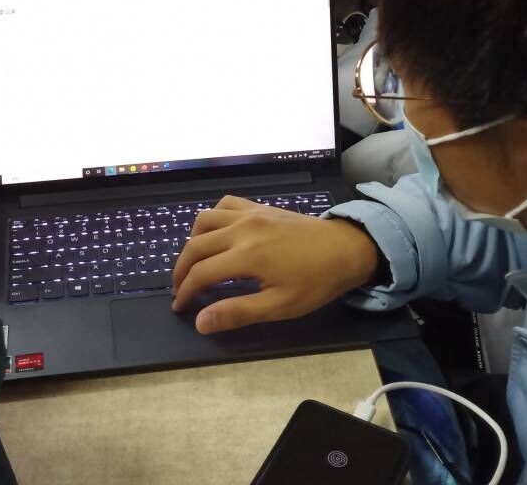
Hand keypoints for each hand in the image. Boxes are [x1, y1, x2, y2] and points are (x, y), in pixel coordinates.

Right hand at [171, 196, 379, 334]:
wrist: (346, 249)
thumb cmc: (316, 282)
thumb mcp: (280, 306)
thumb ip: (238, 312)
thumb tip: (201, 322)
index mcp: (246, 255)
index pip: (201, 273)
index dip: (185, 292)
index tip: (180, 307)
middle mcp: (242, 229)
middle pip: (196, 245)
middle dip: (181, 270)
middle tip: (180, 290)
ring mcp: (250, 213)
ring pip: (205, 220)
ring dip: (193, 241)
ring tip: (195, 262)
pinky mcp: (259, 206)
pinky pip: (225, 204)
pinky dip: (213, 218)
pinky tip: (217, 233)